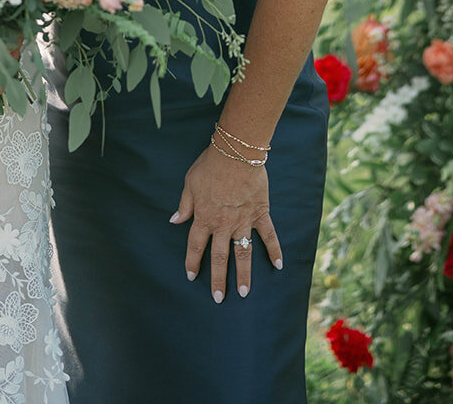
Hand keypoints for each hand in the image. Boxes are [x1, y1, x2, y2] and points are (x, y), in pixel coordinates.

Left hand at [170, 142, 282, 302]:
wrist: (236, 153)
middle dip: (218, 279)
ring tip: (244, 293)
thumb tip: (174, 220)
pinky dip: (275, 250)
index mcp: (204, 217)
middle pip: (219, 257)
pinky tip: (279, 265)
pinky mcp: (260, 214)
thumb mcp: (190, 182)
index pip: (195, 245)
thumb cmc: (210, 165)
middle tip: (218, 298)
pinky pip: (269, 236)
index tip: (192, 276)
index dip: (193, 261)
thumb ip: (184, 204)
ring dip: (244, 275)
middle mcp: (223, 224)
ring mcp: (243, 221)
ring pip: (243, 254)